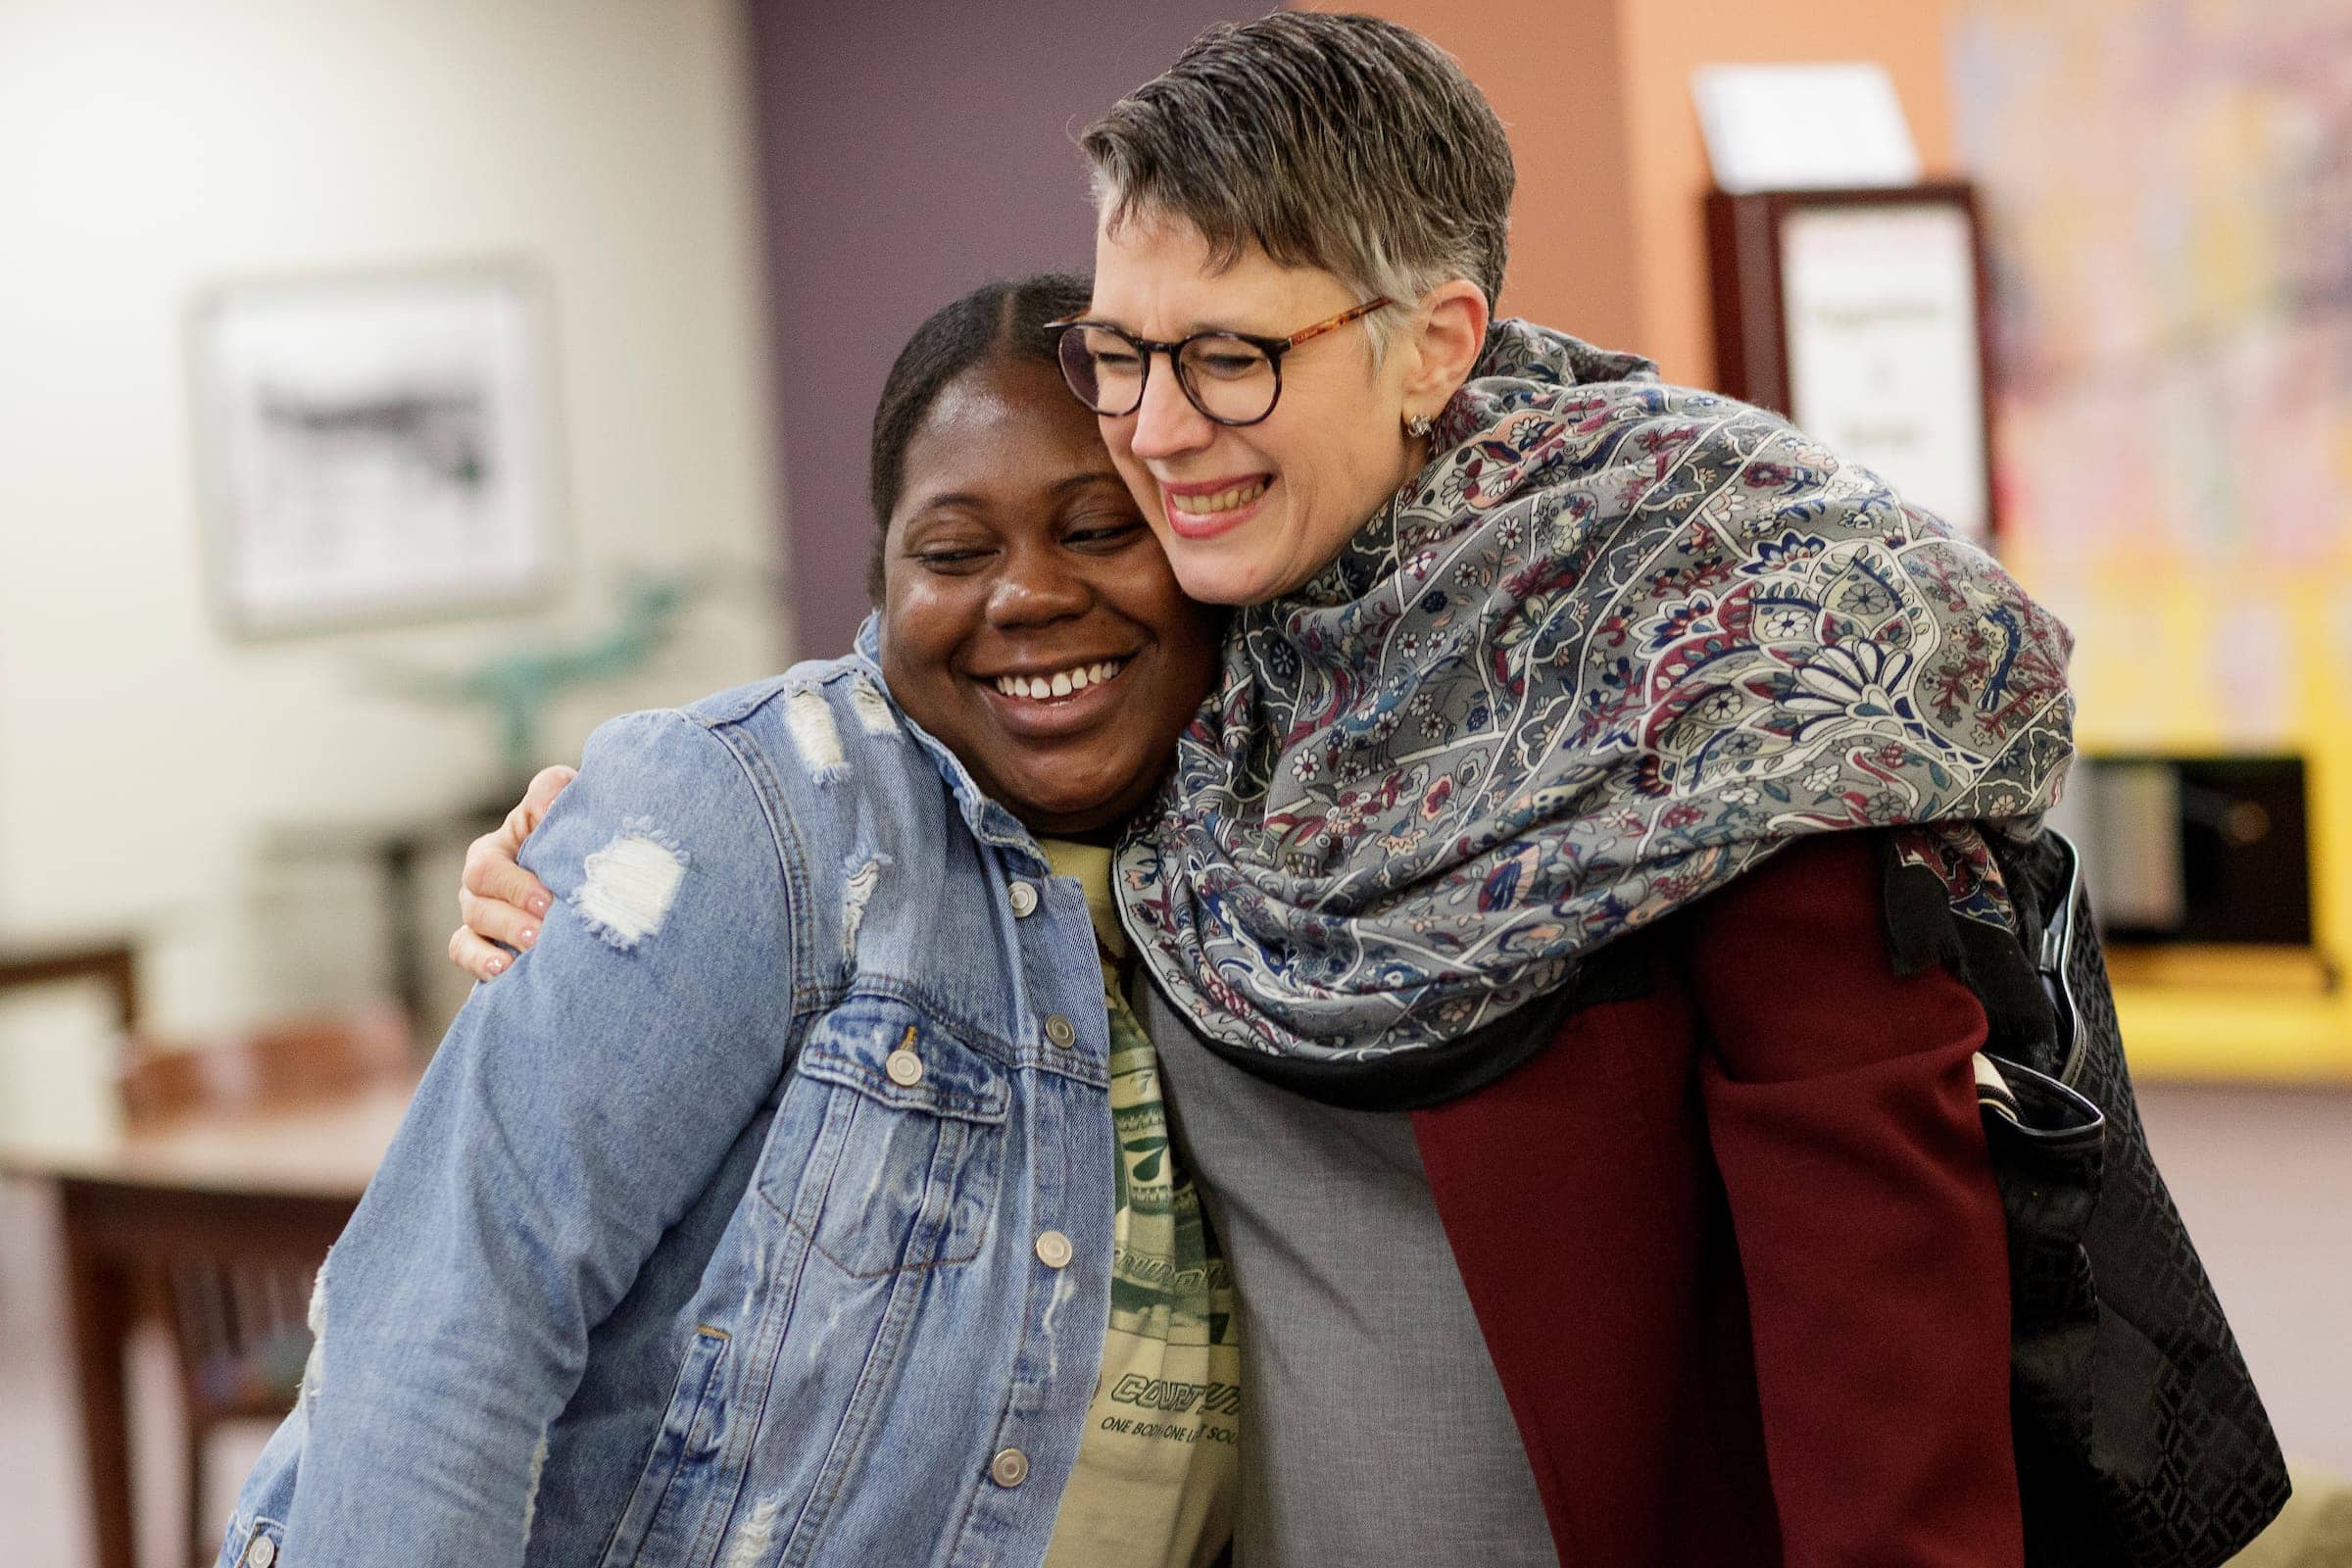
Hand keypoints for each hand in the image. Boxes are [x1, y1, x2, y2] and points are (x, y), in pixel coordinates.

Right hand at [449, 765, 574, 980]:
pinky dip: (480, 963)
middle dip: (511, 919)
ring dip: (502, 941)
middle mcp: (480, 884)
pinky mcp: (484, 943)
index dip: (514, 887)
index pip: (487, 868)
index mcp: (495, 850)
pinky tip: (505, 971)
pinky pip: (464, 953)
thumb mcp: (566, 800)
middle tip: (542, 933)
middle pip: (477, 903)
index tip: (548, 902)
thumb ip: (551, 792)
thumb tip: (544, 809)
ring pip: (471, 930)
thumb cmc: (576, 831)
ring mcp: (479, 915)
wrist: (595, 871)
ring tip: (532, 951)